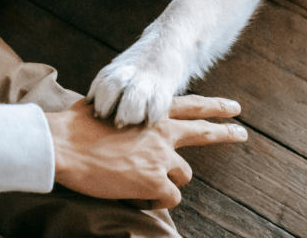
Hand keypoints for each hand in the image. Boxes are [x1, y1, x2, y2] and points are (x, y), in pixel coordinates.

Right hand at [45, 95, 246, 209]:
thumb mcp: (105, 107)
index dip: (214, 107)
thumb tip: (112, 112)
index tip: (233, 108)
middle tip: (242, 133)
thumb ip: (121, 111)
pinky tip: (136, 197)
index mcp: (150, 112)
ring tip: (140, 182)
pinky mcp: (154, 181)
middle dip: (225, 132)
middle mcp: (162, 132)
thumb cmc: (75, 126)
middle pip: (204, 132)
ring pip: (182, 176)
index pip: (191, 106)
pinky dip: (154, 201)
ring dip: (167, 181)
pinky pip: (168, 198)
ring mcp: (161, 157)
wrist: (64, 145)